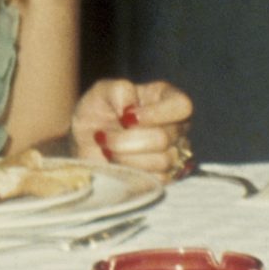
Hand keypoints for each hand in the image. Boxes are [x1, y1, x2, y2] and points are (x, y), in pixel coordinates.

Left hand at [70, 78, 193, 181]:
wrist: (86, 141)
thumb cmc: (98, 110)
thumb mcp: (102, 90)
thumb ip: (119, 90)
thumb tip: (130, 109)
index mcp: (166, 98)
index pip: (182, 105)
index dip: (156, 114)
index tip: (126, 118)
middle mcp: (177, 125)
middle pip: (164, 138)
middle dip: (126, 139)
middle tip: (104, 136)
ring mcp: (175, 152)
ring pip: (163, 161)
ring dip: (126, 157)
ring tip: (108, 149)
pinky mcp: (166, 176)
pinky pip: (158, 179)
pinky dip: (131, 172)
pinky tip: (117, 162)